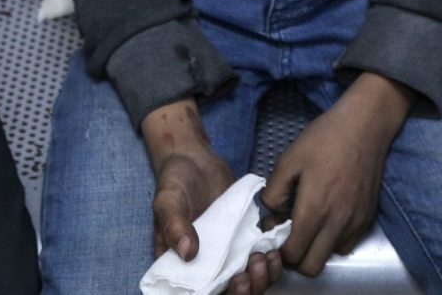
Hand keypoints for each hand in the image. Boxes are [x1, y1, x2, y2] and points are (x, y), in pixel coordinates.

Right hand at [141, 100, 281, 294]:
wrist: (195, 160)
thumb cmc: (174, 181)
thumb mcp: (167, 200)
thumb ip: (174, 225)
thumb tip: (187, 253)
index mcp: (181, 266)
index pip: (201, 294)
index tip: (236, 281)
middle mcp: (206, 266)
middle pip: (229, 293)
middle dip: (247, 291)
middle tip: (252, 270)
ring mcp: (227, 255)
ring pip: (249, 281)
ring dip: (262, 279)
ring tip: (265, 258)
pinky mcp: (244, 240)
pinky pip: (261, 260)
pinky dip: (271, 261)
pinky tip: (273, 248)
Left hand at [263, 72, 412, 276]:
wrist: (365, 126)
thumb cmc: (324, 138)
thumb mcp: (289, 159)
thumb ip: (273, 191)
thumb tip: (270, 213)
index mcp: (314, 209)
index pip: (293, 254)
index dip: (280, 248)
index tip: (277, 231)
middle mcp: (337, 222)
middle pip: (312, 266)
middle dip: (297, 256)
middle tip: (292, 234)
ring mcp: (355, 222)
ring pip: (331, 255)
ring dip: (318, 247)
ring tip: (312, 223)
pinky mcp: (368, 217)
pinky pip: (348, 243)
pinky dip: (335, 238)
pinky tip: (330, 216)